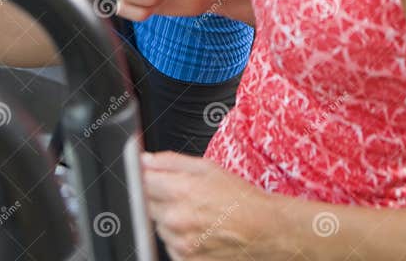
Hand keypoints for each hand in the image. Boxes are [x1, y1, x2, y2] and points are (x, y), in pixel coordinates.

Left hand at [143, 151, 276, 259]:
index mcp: (182, 191)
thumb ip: (171, 161)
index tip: (150, 173)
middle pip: (146, 204)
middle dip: (158, 196)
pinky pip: (168, 245)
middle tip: (182, 193)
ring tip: (195, 212)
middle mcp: (177, 220)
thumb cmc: (240, 198)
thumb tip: (145, 160)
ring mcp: (180, 244)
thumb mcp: (208, 168)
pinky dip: (177, 236)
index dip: (145, 175)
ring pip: (158, 225)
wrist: (263, 230)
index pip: (142, 180)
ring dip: (168, 217)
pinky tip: (197, 228)